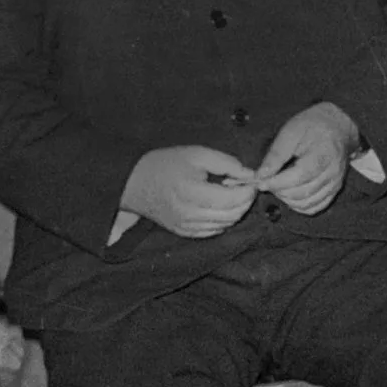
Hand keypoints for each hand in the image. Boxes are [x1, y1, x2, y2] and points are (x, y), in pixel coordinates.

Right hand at [122, 144, 257, 236]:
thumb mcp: (197, 154)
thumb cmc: (165, 164)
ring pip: (225, 225)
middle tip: (245, 187)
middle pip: (232, 215)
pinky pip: (213, 231)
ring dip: (236, 211)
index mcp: (191, 192)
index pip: (232, 199)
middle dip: (245, 202)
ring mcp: (186, 226)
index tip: (252, 181)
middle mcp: (189, 214)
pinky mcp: (184, 232)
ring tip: (232, 194)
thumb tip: (250, 174)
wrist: (134, 183)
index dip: (248, 191)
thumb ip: (226, 163)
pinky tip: (220, 206)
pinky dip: (223, 220)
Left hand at [253, 101, 357, 214]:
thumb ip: (276, 155)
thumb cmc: (312, 127)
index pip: (300, 176)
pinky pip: (315, 207)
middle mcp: (333, 172)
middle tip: (266, 182)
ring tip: (277, 186)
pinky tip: (289, 195)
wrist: (336, 128)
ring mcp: (335, 183)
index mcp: (324, 153)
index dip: (278, 182)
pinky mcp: (334, 190)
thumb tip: (260, 175)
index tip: (260, 182)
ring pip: (307, 204)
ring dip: (287, 200)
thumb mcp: (290, 132)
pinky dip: (298, 206)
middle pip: (302, 192)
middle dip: (279, 191)